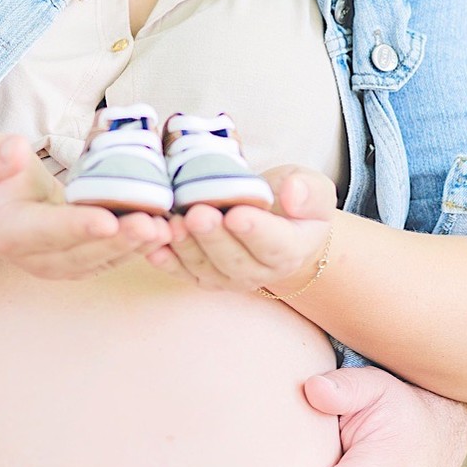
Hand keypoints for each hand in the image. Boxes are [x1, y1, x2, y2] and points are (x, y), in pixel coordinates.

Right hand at [0, 132, 170, 279]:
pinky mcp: (82, 264)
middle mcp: (36, 258)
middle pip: (82, 253)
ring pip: (102, 261)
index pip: (46, 231)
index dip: (77, 227)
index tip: (108, 221)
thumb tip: (15, 151)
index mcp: (11, 232)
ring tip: (166, 228)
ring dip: (135, 248)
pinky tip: (165, 233)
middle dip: (119, 241)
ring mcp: (61, 266)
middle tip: (152, 223)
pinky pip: (112, 259)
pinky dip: (139, 249)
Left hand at [145, 166, 335, 293]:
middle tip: (196, 214)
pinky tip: (152, 247)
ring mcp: (228, 278)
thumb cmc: (293, 203)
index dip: (255, 231)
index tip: (237, 214)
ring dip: (187, 248)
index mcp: (291, 250)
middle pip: (234, 259)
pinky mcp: (203, 276)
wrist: (278, 226)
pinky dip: (166, 262)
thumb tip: (291, 194)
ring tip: (173, 225)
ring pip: (205, 267)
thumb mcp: (313, 189)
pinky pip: (183, 272)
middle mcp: (259, 272)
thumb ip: (307, 191)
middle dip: (213, 237)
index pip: (274, 245)